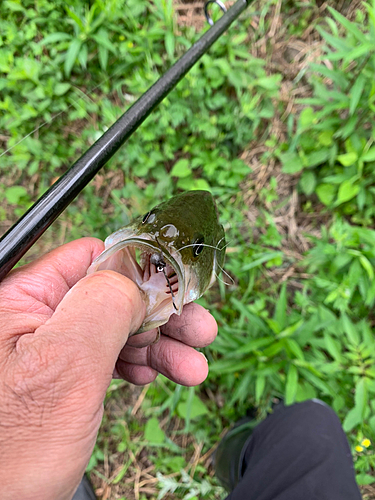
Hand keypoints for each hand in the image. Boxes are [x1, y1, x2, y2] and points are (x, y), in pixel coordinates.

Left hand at [0, 237, 216, 499]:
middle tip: (201, 330)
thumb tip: (142, 274)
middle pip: (111, 294)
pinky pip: (106, 356)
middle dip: (160, 313)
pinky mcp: (60, 376)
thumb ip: (104, 305)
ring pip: (115, 328)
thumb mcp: (65, 367)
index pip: (91, 259)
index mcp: (21, 297)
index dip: (141, 269)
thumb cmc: (8, 454)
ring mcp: (47, 348)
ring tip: (193, 365)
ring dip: (159, 343)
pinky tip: (155, 375)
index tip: (180, 290)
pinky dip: (138, 364)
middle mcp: (32, 316)